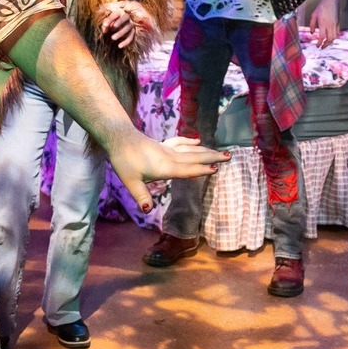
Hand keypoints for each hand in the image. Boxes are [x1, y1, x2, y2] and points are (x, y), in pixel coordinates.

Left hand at [97, 1, 137, 49]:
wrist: (117, 30)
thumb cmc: (110, 24)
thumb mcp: (107, 23)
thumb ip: (105, 24)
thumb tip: (105, 27)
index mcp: (119, 12)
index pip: (116, 14)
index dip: (110, 19)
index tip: (104, 25)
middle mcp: (127, 17)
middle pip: (125, 17)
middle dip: (119, 23)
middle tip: (111, 29)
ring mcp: (131, 24)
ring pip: (128, 27)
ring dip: (120, 33)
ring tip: (112, 38)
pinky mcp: (132, 32)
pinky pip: (131, 36)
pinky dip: (126, 42)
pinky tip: (119, 46)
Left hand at [106, 129, 226, 213]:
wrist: (118, 137)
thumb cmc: (123, 160)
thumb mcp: (130, 181)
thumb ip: (141, 196)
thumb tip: (147, 210)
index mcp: (164, 167)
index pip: (186, 170)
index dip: (200, 170)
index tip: (216, 169)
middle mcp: (169, 157)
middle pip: (194, 157)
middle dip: (212, 158)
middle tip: (229, 156)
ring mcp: (166, 149)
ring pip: (190, 149)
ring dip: (205, 150)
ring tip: (220, 151)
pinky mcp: (162, 145)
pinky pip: (180, 142)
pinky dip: (190, 142)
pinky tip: (197, 140)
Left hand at [308, 0, 338, 46]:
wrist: (331, 0)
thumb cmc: (321, 7)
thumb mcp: (314, 15)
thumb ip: (312, 25)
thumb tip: (312, 33)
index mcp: (323, 23)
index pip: (322, 37)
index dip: (319, 43)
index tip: (317, 46)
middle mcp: (330, 25)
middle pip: (330, 39)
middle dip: (326, 45)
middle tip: (322, 47)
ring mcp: (335, 24)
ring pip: (335, 37)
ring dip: (330, 42)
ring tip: (326, 43)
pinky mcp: (338, 23)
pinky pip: (337, 32)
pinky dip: (334, 36)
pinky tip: (330, 37)